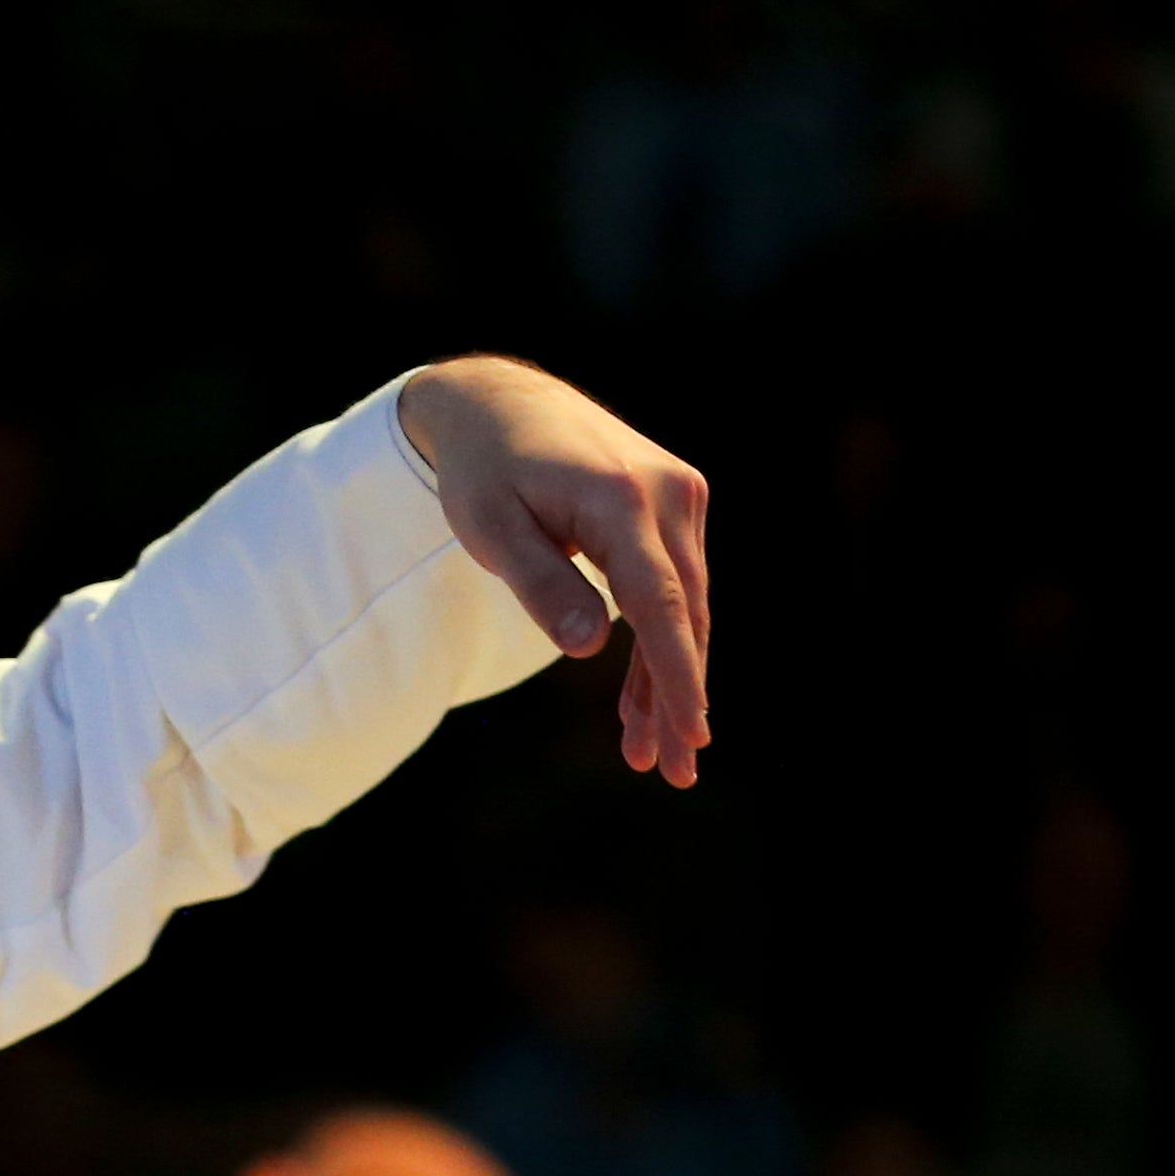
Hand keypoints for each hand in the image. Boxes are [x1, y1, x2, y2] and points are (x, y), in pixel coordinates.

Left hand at [397, 356, 713, 787]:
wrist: (499, 403)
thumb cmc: (482, 470)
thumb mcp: (491, 530)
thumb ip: (542, 586)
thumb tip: (591, 649)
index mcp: (622, 500)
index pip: (661, 604)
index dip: (678, 675)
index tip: (691, 733)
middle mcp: (668, 493)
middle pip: (684, 614)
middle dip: (678, 696)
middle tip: (672, 772)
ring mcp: (679, 495)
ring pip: (684, 606)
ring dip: (669, 678)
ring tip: (650, 753)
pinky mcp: (675, 503)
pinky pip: (674, 585)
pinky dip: (661, 640)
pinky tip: (646, 697)